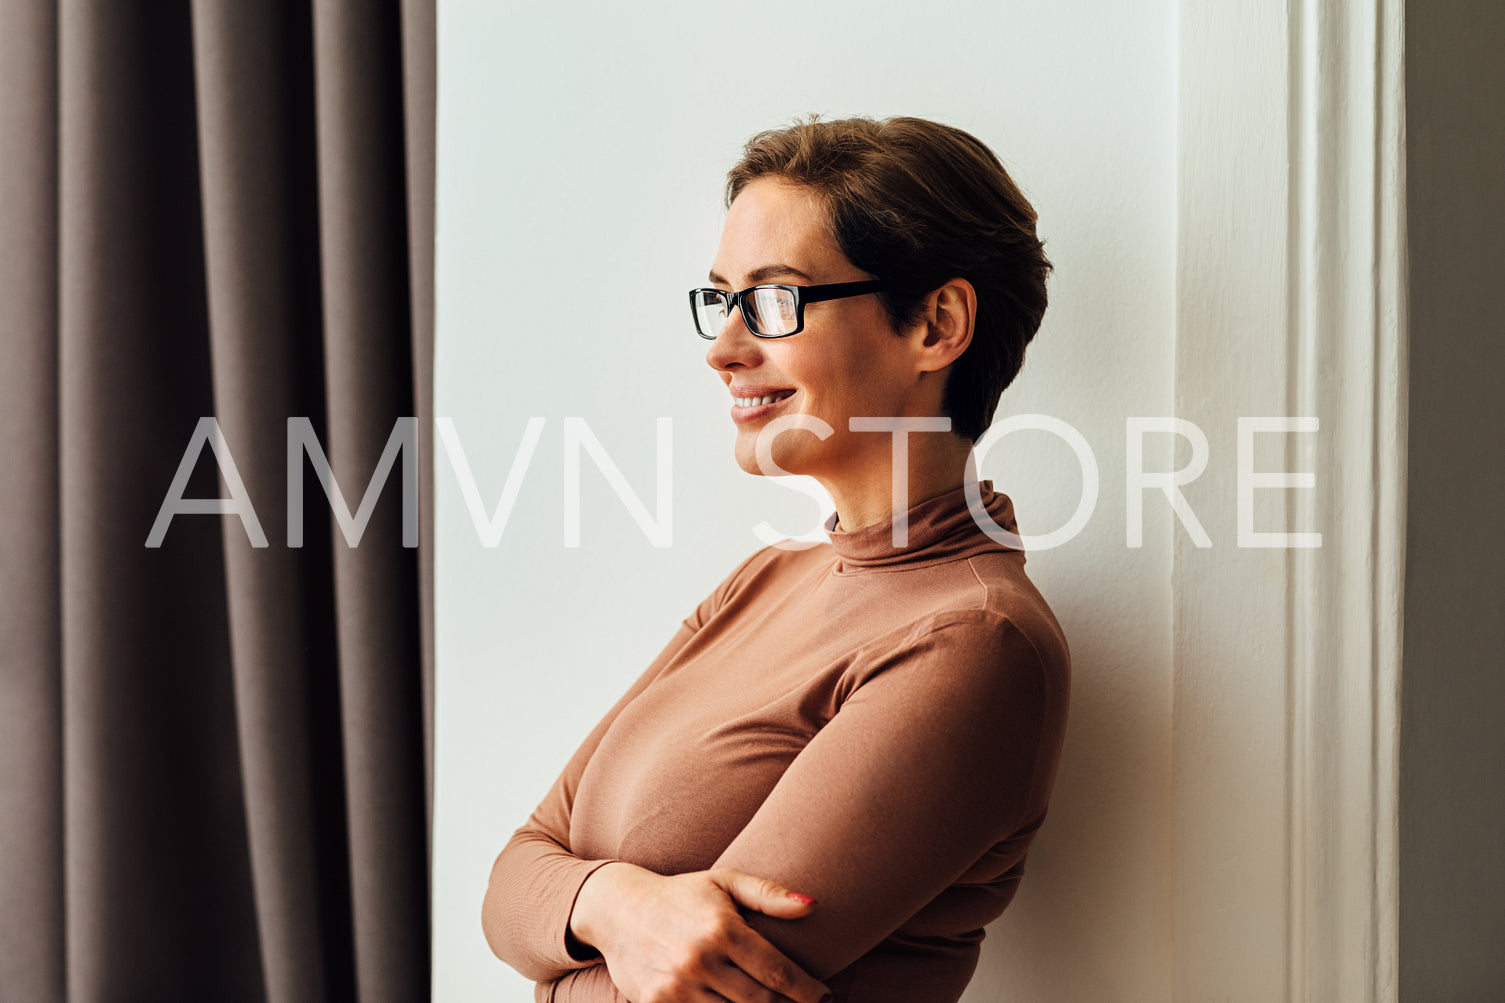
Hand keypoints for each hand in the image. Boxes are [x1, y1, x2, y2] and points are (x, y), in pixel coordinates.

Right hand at [569, 861, 831, 1002]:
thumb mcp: (723, 882)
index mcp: (722, 928)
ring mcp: (676, 987)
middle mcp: (699, 959)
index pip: (777, 971)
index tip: (824, 997)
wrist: (616, 908)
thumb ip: (768, 894)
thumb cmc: (681, 894)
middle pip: (760, 1002)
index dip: (807, 990)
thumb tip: (813, 906)